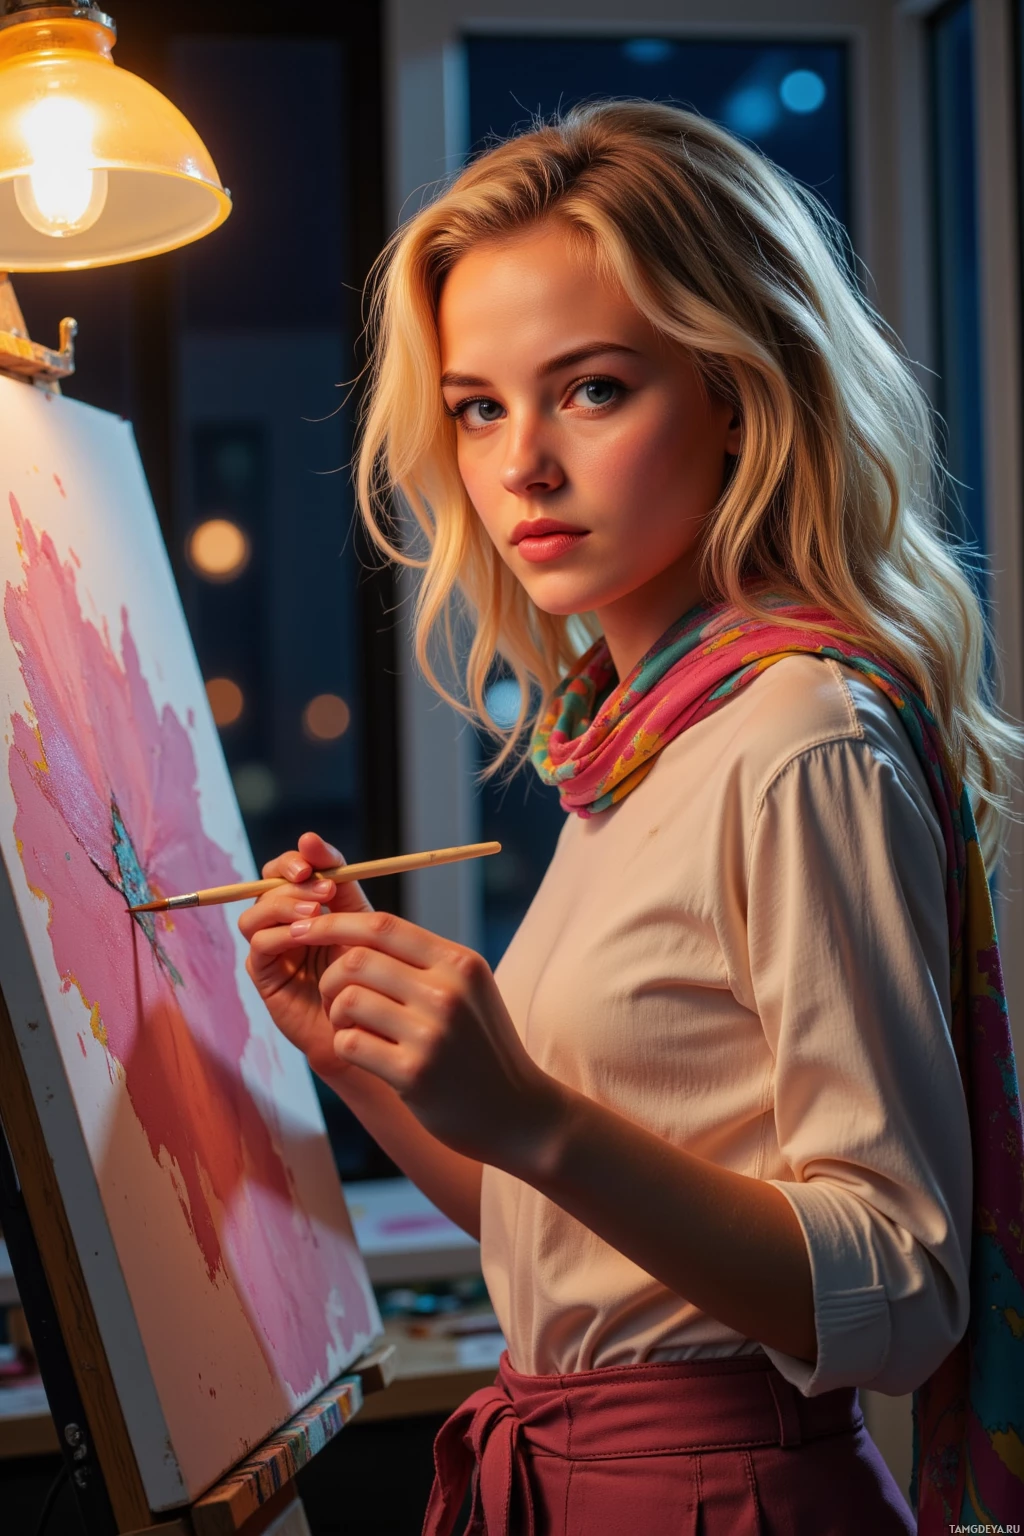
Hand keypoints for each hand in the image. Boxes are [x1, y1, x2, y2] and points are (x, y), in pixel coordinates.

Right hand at [238, 831, 372, 1077]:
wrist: (368, 1015)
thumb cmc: (365, 965)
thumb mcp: (357, 913)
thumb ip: (338, 877)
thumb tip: (310, 837)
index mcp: (303, 901)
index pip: (284, 868)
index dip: (293, 859)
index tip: (312, 857)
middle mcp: (281, 920)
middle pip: (264, 886)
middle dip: (290, 881)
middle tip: (323, 888)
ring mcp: (270, 947)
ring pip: (254, 915)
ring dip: (282, 906)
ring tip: (315, 912)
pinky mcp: (264, 973)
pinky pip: (259, 945)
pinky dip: (279, 935)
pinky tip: (303, 936)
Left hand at [287, 908, 560, 1167]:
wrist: (516, 1112)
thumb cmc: (481, 1046)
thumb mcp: (468, 990)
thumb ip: (423, 960)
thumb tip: (354, 928)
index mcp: (459, 963)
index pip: (383, 925)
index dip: (334, 924)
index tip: (305, 929)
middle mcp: (448, 992)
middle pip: (356, 960)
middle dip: (330, 977)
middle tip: (334, 998)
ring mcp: (432, 1033)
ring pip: (348, 1000)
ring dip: (336, 1014)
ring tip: (352, 1027)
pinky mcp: (414, 1074)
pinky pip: (349, 1043)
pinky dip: (345, 1045)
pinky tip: (364, 1053)